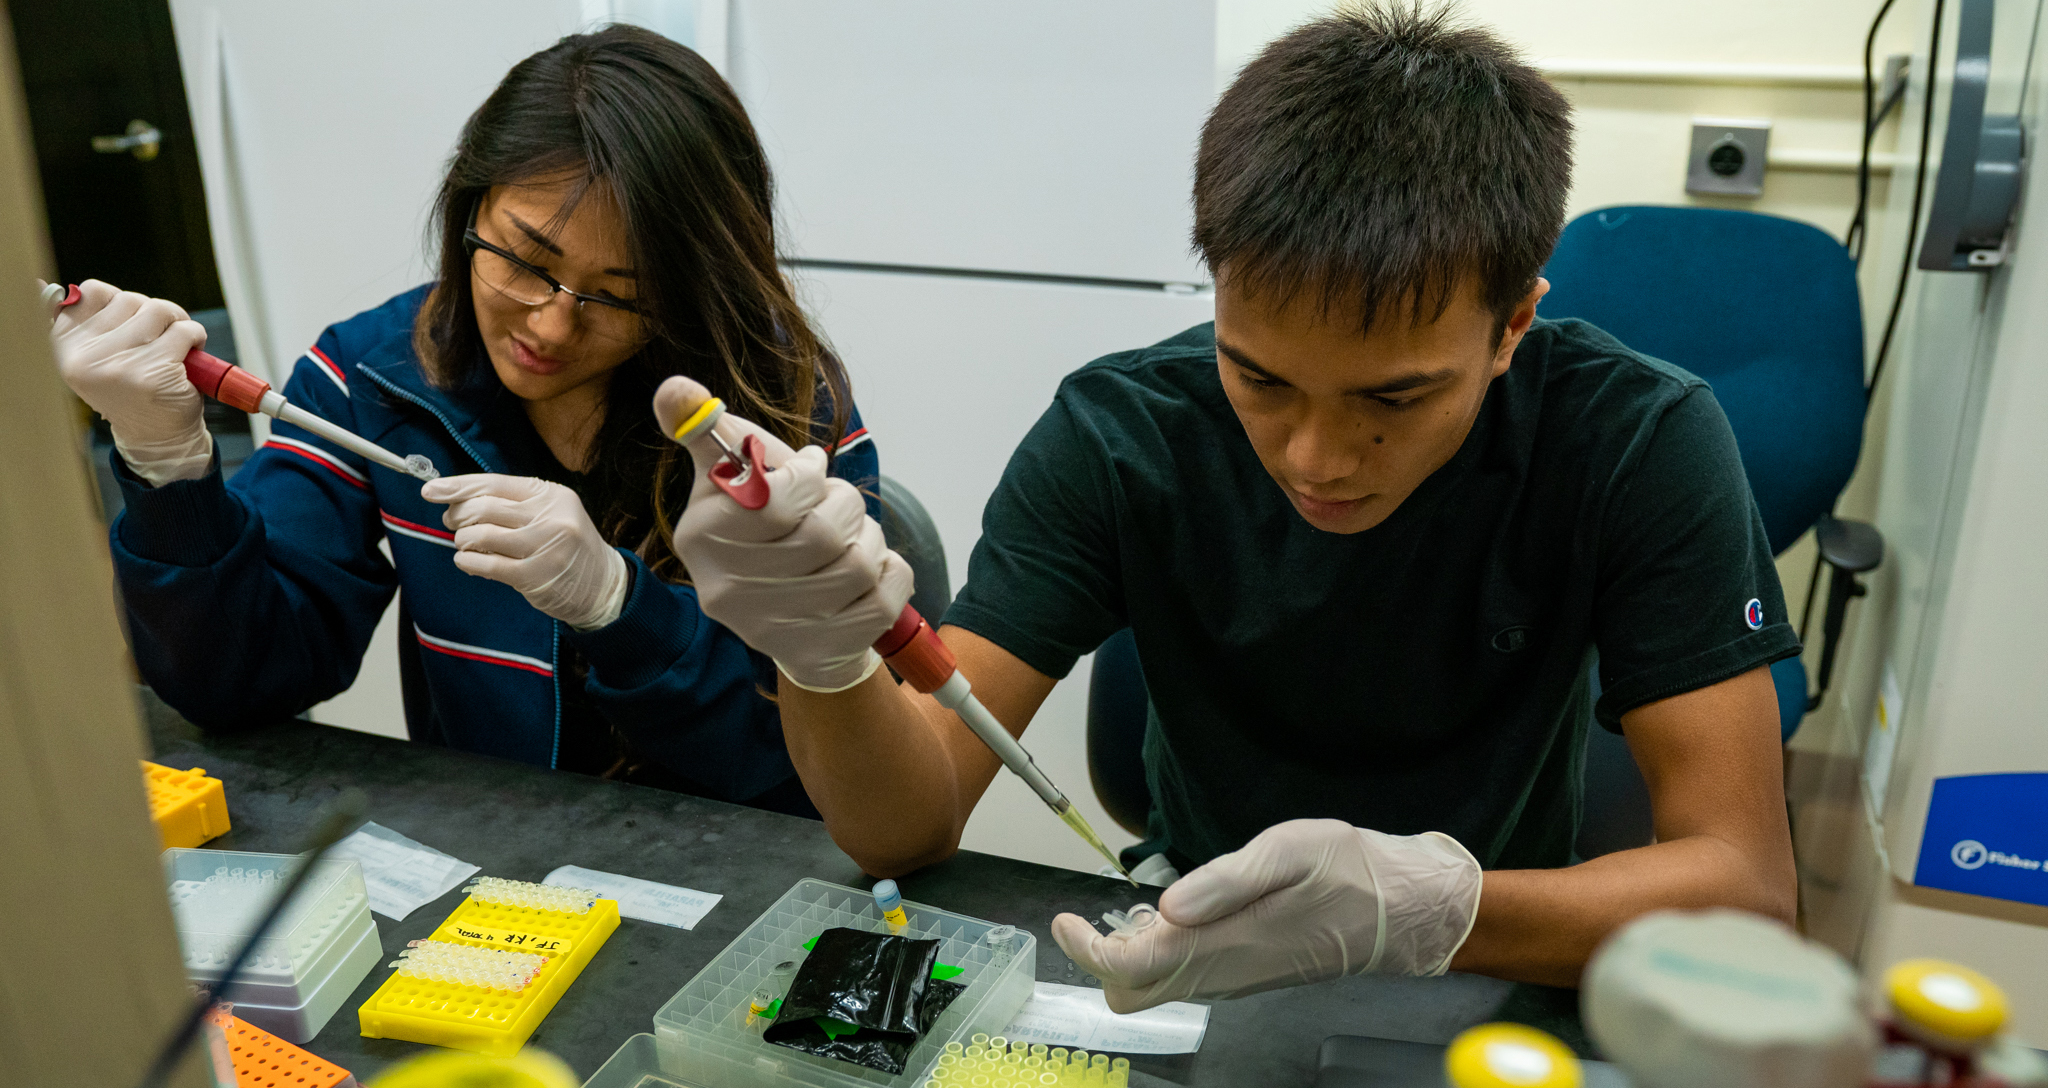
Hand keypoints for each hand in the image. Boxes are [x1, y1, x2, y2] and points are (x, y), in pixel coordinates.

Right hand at [50, 278, 212, 484]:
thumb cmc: (130, 387)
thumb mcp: (93, 355)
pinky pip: (184, 331)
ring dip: (177, 323)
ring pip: (159, 310)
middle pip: (131, 298)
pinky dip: (194, 337)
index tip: (132, 322)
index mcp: (64, 346)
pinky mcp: (154, 372)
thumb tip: (35, 281)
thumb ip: (81, 321)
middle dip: (154, 313)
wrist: (156, 436)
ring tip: (176, 346)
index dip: (122, 302)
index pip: (92, 291)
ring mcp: (119, 364)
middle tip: (159, 338)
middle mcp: (86, 355)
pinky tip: (189, 356)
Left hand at [421, 474, 628, 629]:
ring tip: (465, 545)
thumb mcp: (549, 514)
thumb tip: (455, 499)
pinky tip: (467, 561)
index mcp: (551, 495)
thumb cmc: (566, 547)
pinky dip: (467, 562)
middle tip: (452, 524)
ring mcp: (544, 548)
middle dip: (457, 515)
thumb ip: (510, 505)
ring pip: (481, 535)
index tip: (431, 489)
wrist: (603, 586)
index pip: (494, 484)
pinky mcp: (535, 577)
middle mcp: (551, 518)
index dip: (458, 486)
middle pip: (484, 508)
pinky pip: (487, 565)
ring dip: (462, 540)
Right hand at [653, 375, 911, 691]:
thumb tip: (675, 391)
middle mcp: (726, 591)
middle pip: (822, 532)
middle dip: (845, 504)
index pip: (772, 497)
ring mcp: (774, 630)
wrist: (793, 623)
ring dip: (869, 537)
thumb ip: (709, 429)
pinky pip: (888, 594)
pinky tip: (870, 572)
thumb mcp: (735, 476)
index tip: (810, 472)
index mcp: (700, 536)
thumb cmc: (768, 532)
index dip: (808, 477)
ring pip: (858, 563)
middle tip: (837, 506)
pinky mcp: (822, 653)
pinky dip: (892, 571)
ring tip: (853, 538)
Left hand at [1052, 819, 1481, 1012]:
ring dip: (1134, 956)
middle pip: (1136, 992)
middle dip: (1105, 959)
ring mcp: (1237, 980)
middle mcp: (1226, 973)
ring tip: (1137, 910)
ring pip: (1160, 988)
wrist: (1407, 910)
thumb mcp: (1289, 852)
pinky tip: (1177, 918)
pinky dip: (1164, 955)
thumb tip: (1165, 908)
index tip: (1064, 919)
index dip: (1088, 948)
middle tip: (1105, 913)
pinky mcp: (1249, 975)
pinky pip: (1188, 979)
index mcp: (1226, 944)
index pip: (1133, 966)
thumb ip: (1224, 882)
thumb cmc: (1352, 871)